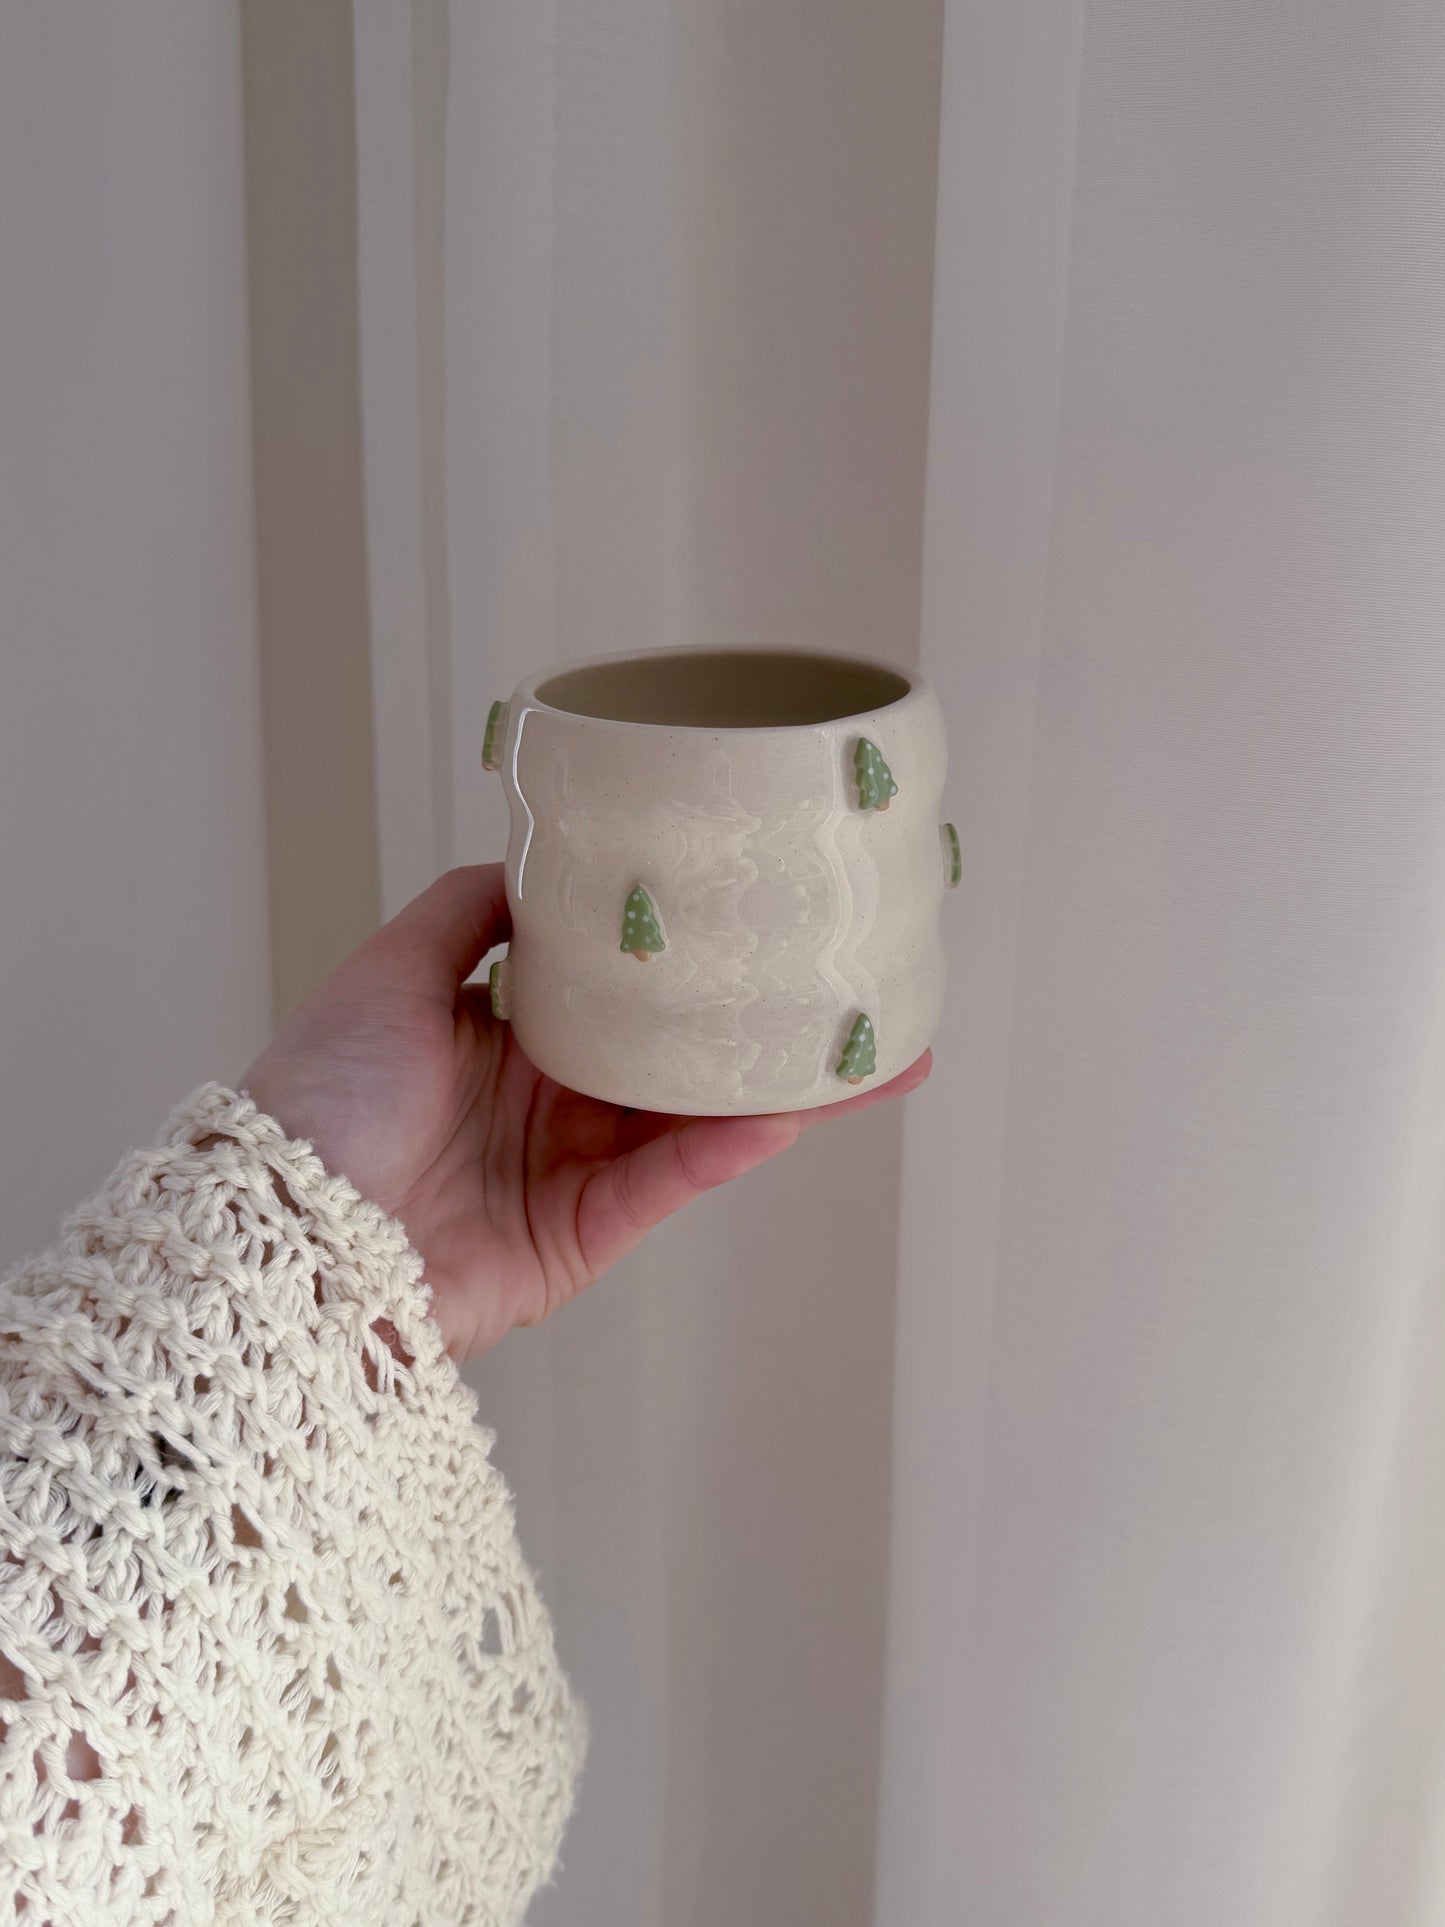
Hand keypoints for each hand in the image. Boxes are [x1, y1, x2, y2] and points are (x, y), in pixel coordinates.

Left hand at [242, 866, 929, 1359]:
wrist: (281, 1235)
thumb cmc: (321, 1096)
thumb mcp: (388, 969)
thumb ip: (468, 910)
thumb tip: (541, 861)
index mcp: (506, 1034)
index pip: (626, 992)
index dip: (692, 963)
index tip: (767, 924)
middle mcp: (550, 1100)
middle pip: (682, 1059)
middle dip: (771, 1033)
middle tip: (864, 998)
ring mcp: (571, 1172)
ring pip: (696, 1120)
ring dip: (784, 1092)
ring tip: (874, 1059)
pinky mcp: (580, 1238)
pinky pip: (664, 1183)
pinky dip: (722, 1147)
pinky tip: (784, 1109)